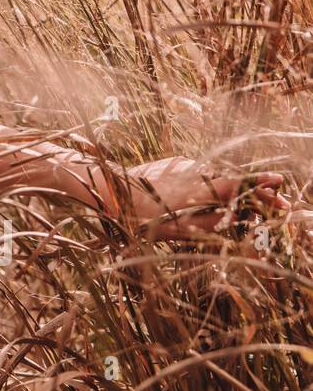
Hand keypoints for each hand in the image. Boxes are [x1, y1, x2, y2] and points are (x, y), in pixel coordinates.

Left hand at [120, 156, 288, 239]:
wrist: (110, 189)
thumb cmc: (140, 215)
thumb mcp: (175, 228)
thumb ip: (208, 222)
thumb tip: (235, 218)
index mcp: (194, 189)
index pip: (235, 184)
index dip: (258, 185)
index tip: (279, 183)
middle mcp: (192, 172)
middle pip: (231, 180)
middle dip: (255, 192)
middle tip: (278, 202)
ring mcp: (184, 164)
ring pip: (215, 177)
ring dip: (229, 190)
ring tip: (238, 207)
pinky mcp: (176, 162)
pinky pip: (199, 174)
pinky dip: (208, 185)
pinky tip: (200, 198)